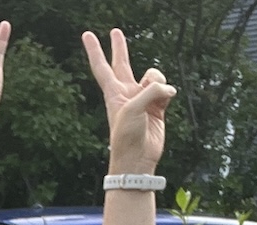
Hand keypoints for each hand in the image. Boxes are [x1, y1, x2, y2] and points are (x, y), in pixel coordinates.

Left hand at [82, 28, 174, 175]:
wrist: (137, 159)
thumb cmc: (126, 135)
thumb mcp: (134, 108)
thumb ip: (151, 91)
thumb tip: (169, 90)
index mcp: (114, 92)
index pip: (102, 66)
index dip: (95, 50)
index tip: (87, 35)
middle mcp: (127, 93)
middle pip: (123, 63)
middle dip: (119, 48)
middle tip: (115, 32)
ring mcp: (143, 99)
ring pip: (153, 77)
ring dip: (157, 82)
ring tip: (156, 99)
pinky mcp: (157, 107)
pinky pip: (165, 90)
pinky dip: (167, 93)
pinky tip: (165, 102)